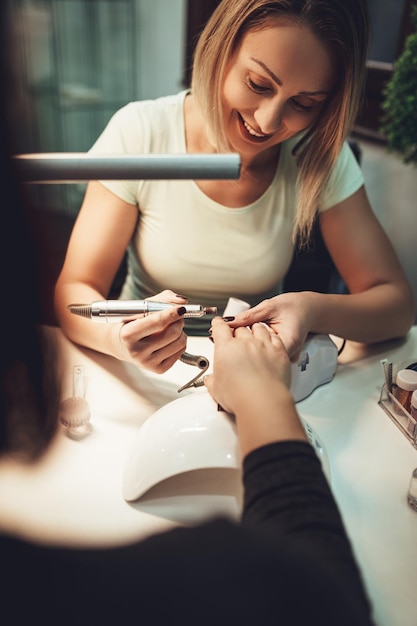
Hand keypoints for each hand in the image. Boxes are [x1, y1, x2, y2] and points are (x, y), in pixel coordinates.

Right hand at [113, 290, 187, 372]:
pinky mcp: (158, 369)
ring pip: (180, 343)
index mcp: (128, 334)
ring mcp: (147, 362)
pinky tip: (170, 340)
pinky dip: (180, 342)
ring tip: (171, 328)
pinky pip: (181, 352)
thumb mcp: (142, 307)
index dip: (172, 313)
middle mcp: (137, 351)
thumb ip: (163, 300)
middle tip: (176, 316)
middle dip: (179, 321)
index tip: (181, 308)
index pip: (157, 322)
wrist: (121, 344)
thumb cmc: (132, 323)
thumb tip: (182, 302)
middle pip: (173, 333)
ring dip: (181, 332)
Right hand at [205, 318, 306, 454]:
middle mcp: (245, 342)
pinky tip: (271, 340)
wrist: (262, 401)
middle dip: (237, 331)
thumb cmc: (239, 394)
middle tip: (237, 338)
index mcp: (226, 347)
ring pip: (259, 328)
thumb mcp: (216, 388)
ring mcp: (263, 345)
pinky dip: (271, 337)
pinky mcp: (279, 351)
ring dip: (255, 330)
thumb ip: (212, 380)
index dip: (218, 325)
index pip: (220, 328)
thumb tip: (210, 380)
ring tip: (254, 335)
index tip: (218, 324)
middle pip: (240, 328)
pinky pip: (275, 337)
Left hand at [225, 292, 314, 360]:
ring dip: (250, 348)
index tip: (231, 338)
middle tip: (236, 333)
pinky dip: (257, 349)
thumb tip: (229, 322)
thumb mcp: (269, 307)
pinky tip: (255, 340)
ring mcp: (284, 358)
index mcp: (288, 343)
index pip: (260, 352)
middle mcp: (287, 355)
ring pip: (261, 358)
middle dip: (244, 347)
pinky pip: (265, 356)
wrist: (307, 310)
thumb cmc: (293, 307)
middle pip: (259, 357)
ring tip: (249, 334)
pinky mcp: (280, 358)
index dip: (242, 345)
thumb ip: (249, 316)